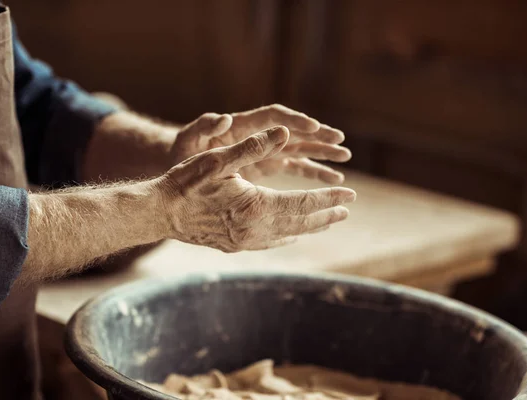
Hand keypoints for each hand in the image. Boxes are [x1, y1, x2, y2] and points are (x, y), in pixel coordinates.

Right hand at [159, 126, 355, 252]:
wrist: (161, 213)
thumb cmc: (187, 183)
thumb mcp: (219, 159)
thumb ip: (254, 147)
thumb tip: (284, 132)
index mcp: (257, 206)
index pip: (304, 202)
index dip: (329, 197)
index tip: (350, 193)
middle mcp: (256, 228)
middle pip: (301, 222)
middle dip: (326, 214)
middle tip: (347, 208)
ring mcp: (246, 241)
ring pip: (288, 234)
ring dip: (310, 226)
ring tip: (328, 220)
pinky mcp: (236, 246)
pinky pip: (271, 242)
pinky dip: (287, 235)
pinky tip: (293, 235)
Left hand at [170, 104, 350, 184]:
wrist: (182, 166)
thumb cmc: (183, 151)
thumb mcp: (188, 139)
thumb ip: (203, 127)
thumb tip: (223, 118)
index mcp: (243, 125)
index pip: (273, 117)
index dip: (294, 121)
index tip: (313, 127)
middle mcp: (259, 135)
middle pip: (293, 131)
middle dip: (317, 135)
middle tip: (340, 139)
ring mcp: (266, 150)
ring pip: (300, 148)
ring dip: (321, 152)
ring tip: (344, 158)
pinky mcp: (268, 164)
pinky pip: (296, 167)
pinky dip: (313, 172)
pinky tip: (332, 178)